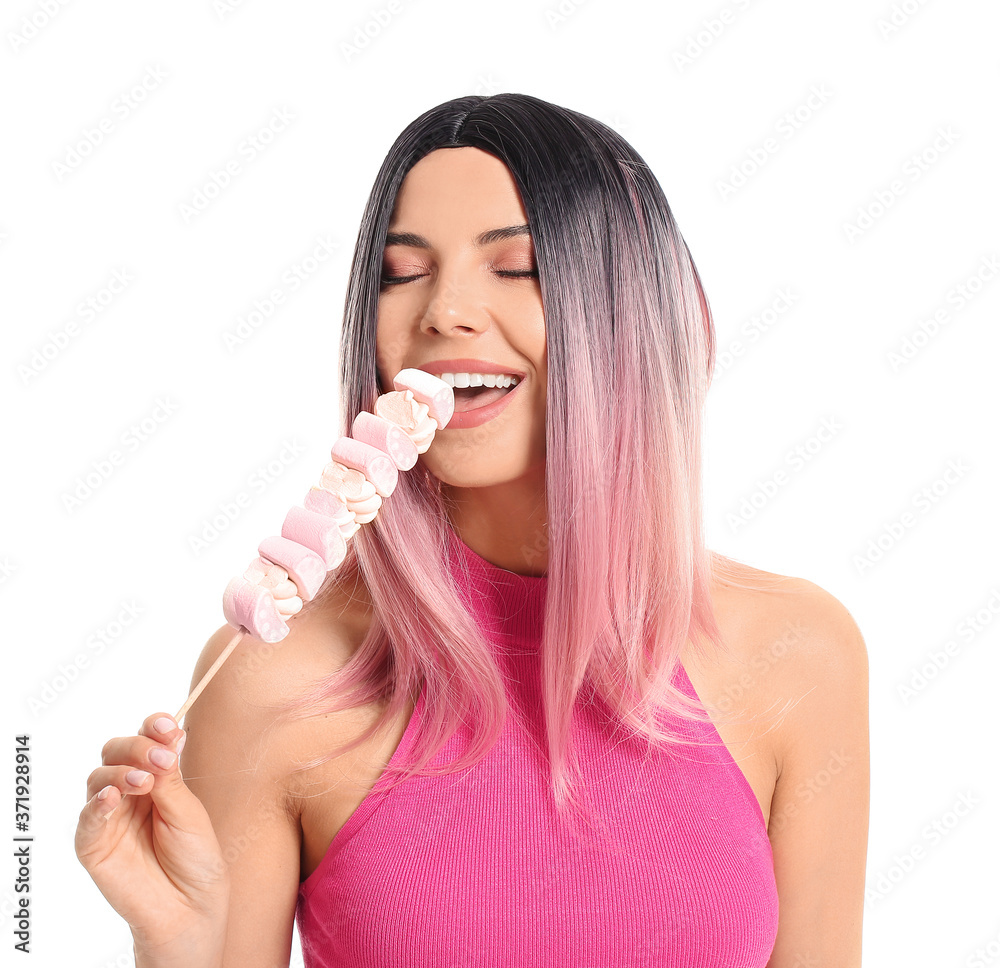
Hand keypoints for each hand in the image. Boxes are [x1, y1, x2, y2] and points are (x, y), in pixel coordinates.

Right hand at [75, 712, 229, 949]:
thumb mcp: (187, 810)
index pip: (146, 740)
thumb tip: (168, 735)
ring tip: (145, 782)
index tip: (167, 725)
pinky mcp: (93, 845)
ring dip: (120, 773)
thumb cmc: (195, 856)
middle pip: (116, 752)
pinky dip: (97, 804)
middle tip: (160, 758)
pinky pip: (87, 819)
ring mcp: (110, 816)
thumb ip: (170, 778)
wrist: (190, 905)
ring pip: (99, 778)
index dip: (153, 727)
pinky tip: (112, 797)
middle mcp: (130, 791)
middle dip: (136, 747)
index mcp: (157, 777)